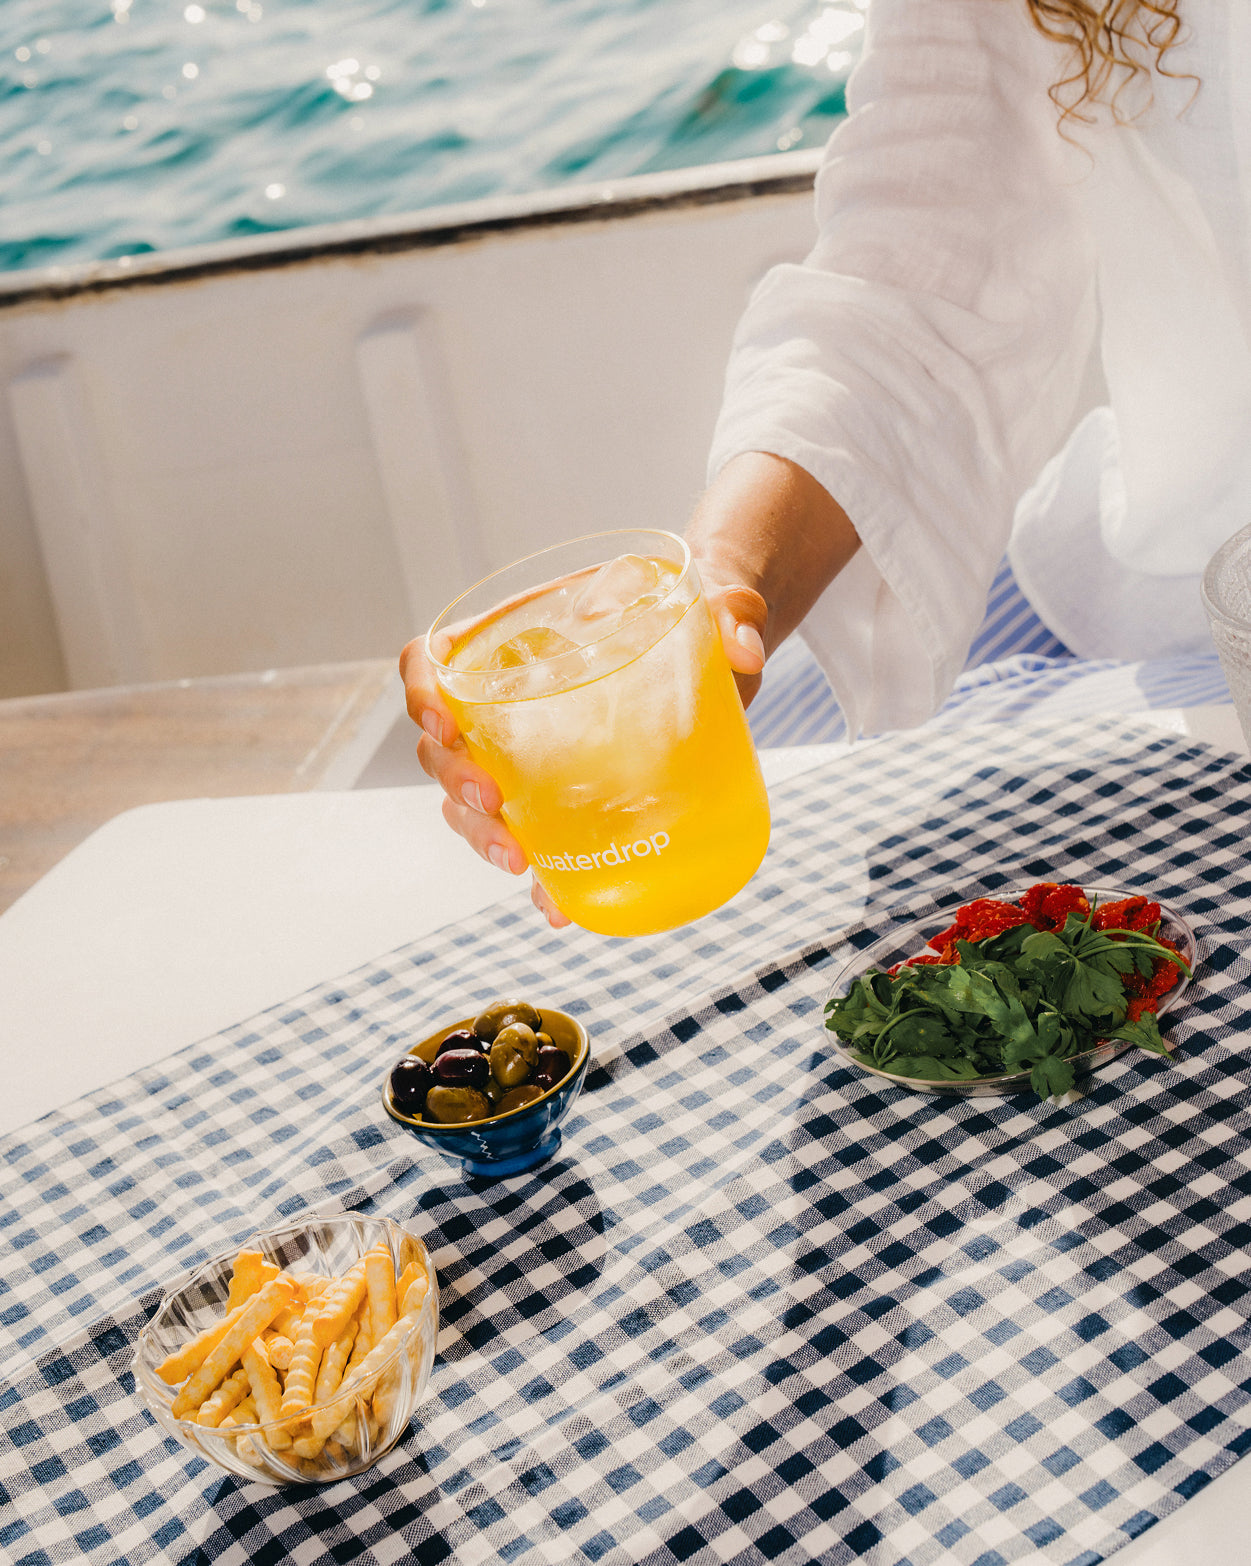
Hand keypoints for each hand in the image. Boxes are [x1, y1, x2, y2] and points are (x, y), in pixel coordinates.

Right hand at [400, 451, 856, 930]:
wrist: (725, 649)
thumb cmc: (698, 606)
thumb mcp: (713, 596)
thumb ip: (732, 610)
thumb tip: (746, 653)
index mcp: (518, 636)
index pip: (433, 660)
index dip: (423, 694)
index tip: (447, 726)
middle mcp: (509, 698)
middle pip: (440, 744)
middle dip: (452, 781)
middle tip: (492, 804)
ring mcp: (533, 752)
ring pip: (469, 799)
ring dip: (478, 834)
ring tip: (518, 861)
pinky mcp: (569, 793)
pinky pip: (532, 835)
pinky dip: (539, 874)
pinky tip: (558, 903)